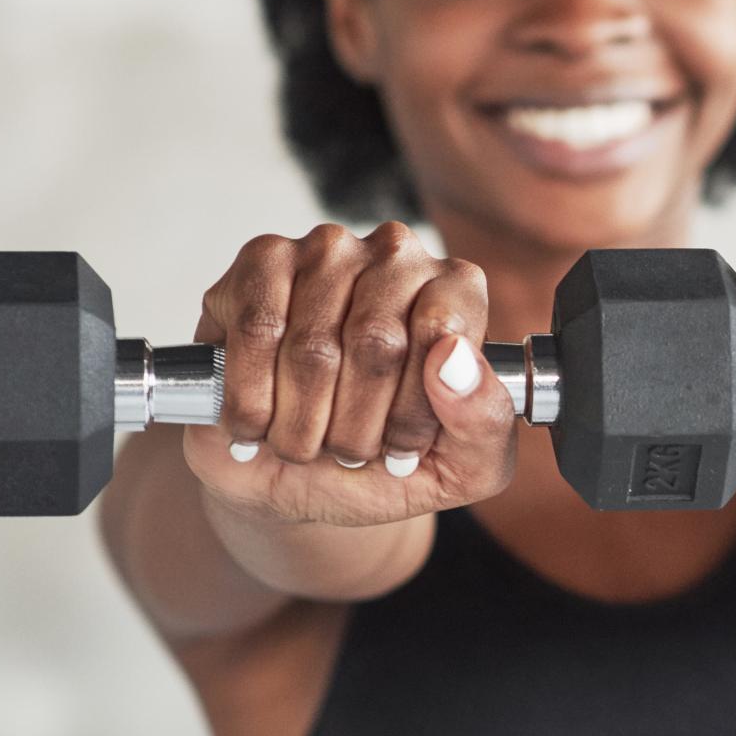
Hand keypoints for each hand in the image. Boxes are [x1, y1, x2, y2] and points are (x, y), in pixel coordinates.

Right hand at [182, 221, 516, 524]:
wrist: (294, 483)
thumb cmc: (381, 465)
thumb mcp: (459, 469)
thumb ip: (482, 422)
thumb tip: (455, 362)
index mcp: (457, 294)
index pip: (442, 333)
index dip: (413, 410)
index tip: (400, 450)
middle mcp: (397, 257)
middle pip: (376, 341)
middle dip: (356, 425)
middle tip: (347, 453)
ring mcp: (327, 252)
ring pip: (311, 346)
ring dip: (302, 423)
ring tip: (304, 442)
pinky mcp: (262, 261)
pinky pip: (257, 332)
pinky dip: (253, 400)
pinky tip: (259, 422)